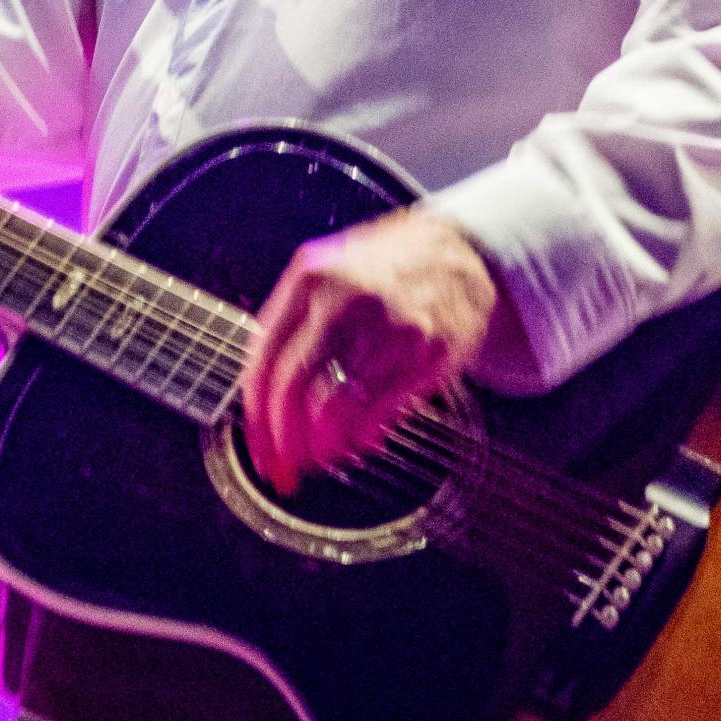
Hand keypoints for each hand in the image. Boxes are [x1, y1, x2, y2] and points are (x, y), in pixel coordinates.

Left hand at [237, 206, 505, 494]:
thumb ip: (291, 326)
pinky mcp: (429, 351)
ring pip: (334, 407)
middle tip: (284, 468)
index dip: (257, 417)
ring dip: (321, 447)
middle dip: (283, 442)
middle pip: (292, 388)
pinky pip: (380, 411)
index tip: (260, 448)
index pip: (263, 360)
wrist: (463, 252)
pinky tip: (358, 441)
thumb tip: (263, 405)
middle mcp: (346, 298)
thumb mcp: (328, 272)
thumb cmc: (386, 270)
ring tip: (321, 456)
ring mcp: (390, 325)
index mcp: (310, 277)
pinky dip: (361, 438)